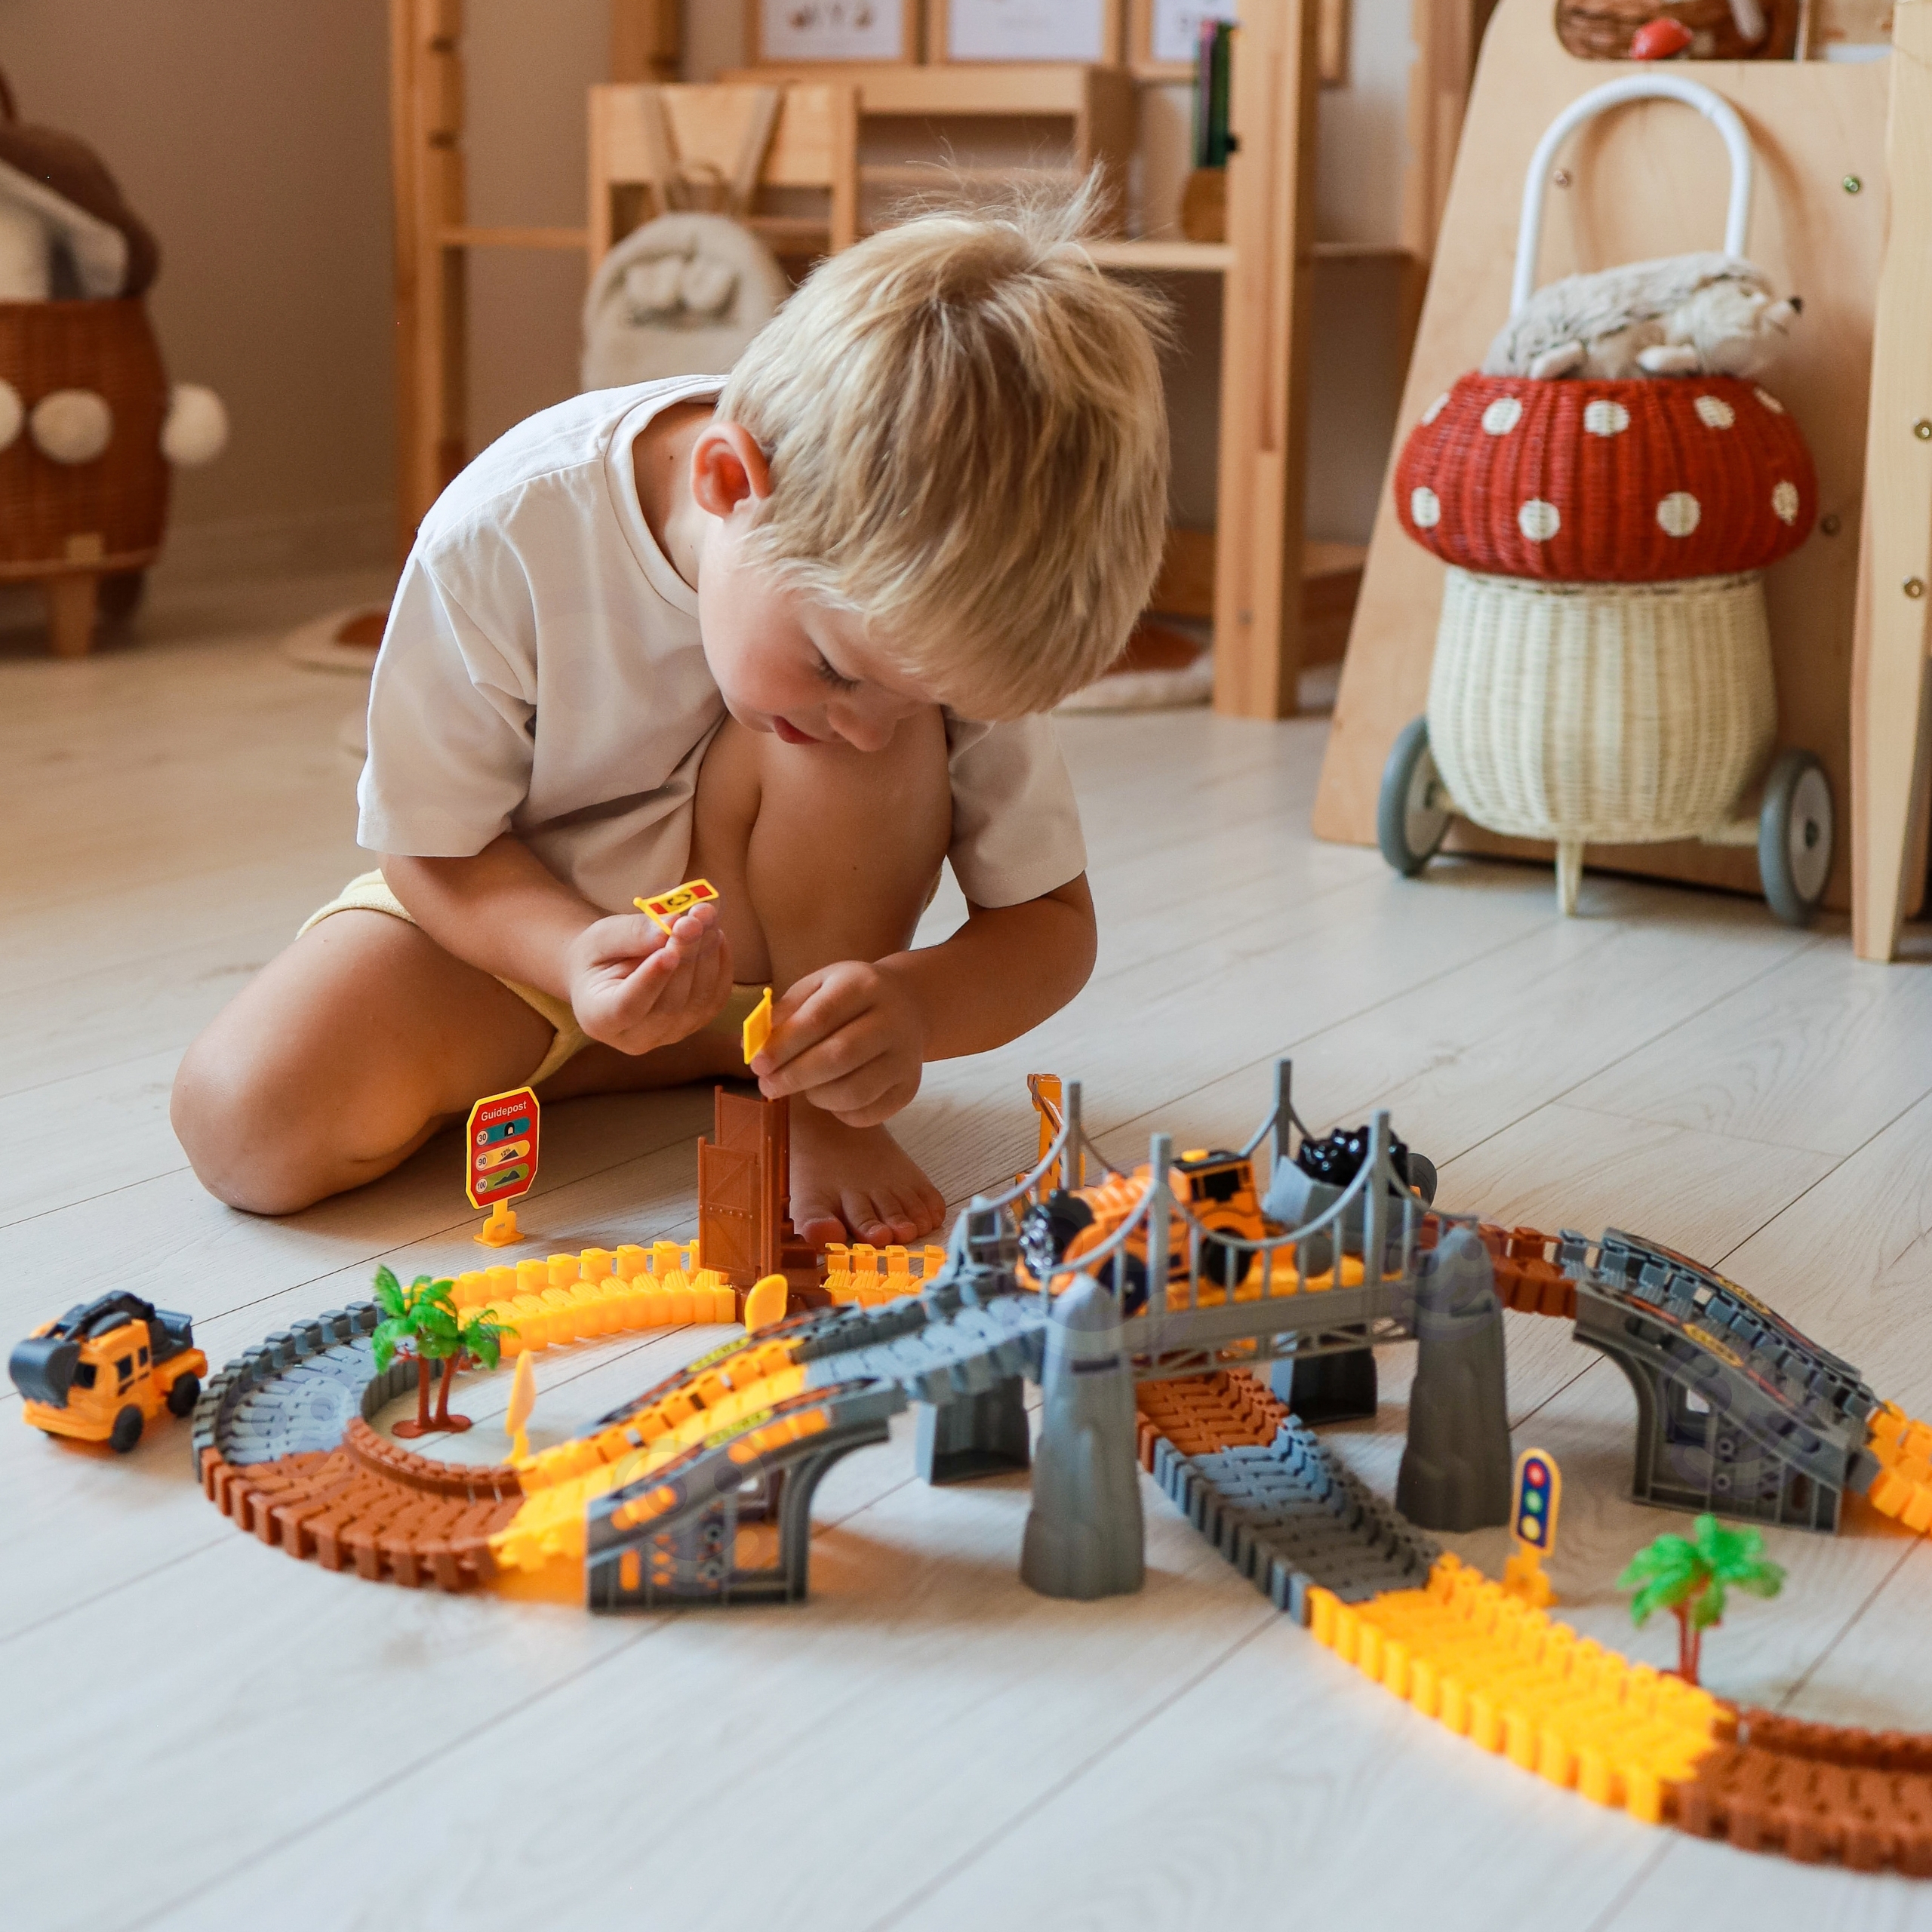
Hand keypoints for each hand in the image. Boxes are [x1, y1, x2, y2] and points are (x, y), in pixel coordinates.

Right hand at [565, 905, 732, 1055]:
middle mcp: (635, 1037)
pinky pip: (716, 997)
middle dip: (686, 955)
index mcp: (600, 1019)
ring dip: (707, 954)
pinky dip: (722, 964)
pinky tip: (714, 935)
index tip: (666, 952)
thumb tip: (668, 929)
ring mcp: (669, 1035)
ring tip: (705, 916)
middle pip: (669, 1003)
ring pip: (698, 1000)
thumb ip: (630, 935)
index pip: (627, 1008)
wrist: (608, 974)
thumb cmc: (597, 956)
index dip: (650, 981)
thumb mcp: (601, 938)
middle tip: (694, 918)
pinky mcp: (695, 1023)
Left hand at [750, 959, 924, 1126]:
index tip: (757, 1064)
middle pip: (839, 1056)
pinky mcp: (911, 1086)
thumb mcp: (819, 987)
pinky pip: (869, 1112)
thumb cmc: (850, 997)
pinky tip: (830, 1096)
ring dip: (817, 1097)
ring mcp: (906, 1056)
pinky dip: (840, 1112)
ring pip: (855, 1091)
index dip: (783, 1046)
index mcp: (863, 985)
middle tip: (768, 1087)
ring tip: (803, 1088)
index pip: (819, 1018)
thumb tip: (752, 1046)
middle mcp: (892, 1019)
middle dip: (795, 1077)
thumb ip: (785, 1012)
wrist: (909, 1004)